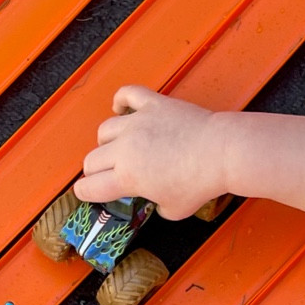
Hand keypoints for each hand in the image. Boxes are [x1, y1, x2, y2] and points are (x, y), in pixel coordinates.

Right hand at [74, 86, 229, 219]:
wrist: (220, 152)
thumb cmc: (200, 183)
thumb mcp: (174, 209)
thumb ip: (157, 205)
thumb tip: (157, 199)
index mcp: (127, 178)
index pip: (90, 187)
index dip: (84, 192)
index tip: (86, 192)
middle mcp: (125, 149)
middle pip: (92, 159)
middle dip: (94, 170)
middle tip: (104, 174)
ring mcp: (137, 123)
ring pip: (105, 130)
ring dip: (105, 142)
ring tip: (116, 147)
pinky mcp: (153, 104)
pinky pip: (127, 94)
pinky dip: (120, 100)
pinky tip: (120, 107)